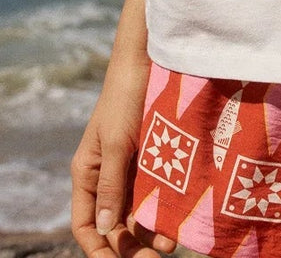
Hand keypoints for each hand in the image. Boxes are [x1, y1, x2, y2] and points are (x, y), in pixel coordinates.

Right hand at [70, 49, 176, 257]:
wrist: (151, 60)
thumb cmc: (126, 97)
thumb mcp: (117, 142)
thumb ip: (110, 185)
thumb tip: (104, 229)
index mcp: (87, 173)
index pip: (85, 224)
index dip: (97, 248)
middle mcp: (107, 175)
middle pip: (114, 224)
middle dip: (131, 245)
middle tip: (157, 257)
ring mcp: (130, 167)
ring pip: (136, 211)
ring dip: (151, 230)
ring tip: (172, 241)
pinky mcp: (152, 157)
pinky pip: (154, 191)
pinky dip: (163, 207)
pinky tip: (178, 218)